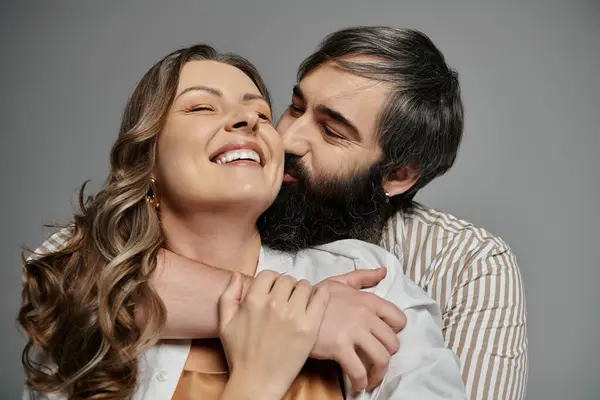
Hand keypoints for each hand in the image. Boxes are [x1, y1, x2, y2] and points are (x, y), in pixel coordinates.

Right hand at [219, 270, 329, 399]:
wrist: (257, 382)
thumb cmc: (240, 355)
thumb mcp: (225, 324)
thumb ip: (229, 296)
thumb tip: (236, 276)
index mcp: (253, 301)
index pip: (269, 275)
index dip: (272, 281)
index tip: (274, 290)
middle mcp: (273, 305)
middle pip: (287, 279)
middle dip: (287, 286)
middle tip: (287, 298)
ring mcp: (293, 316)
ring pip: (304, 286)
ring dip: (302, 291)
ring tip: (300, 302)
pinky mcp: (309, 328)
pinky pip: (321, 298)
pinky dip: (321, 294)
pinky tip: (318, 297)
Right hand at [311, 268, 406, 392]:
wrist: (291, 309)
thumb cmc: (315, 297)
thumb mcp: (339, 282)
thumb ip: (363, 277)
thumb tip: (383, 272)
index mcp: (368, 300)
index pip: (399, 319)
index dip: (394, 332)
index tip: (382, 339)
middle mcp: (365, 315)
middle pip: (392, 344)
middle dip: (386, 356)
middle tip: (375, 361)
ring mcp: (353, 332)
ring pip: (381, 360)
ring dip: (378, 374)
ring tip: (370, 379)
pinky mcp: (339, 348)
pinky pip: (359, 371)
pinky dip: (361, 382)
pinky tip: (357, 384)